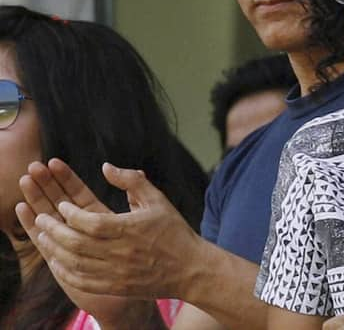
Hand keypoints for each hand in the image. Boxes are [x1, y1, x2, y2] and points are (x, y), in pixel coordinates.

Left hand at [15, 164, 164, 328]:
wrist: (190, 269)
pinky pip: (82, 281)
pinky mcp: (116, 287)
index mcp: (130, 228)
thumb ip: (132, 181)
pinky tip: (57, 261)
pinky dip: (65, 272)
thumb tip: (105, 167)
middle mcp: (121, 252)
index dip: (71, 213)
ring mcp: (117, 272)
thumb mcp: (158, 200)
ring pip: (75, 262)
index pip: (90, 222)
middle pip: (77, 243)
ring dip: (54, 249)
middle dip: (54, 229)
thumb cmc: (174, 231)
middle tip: (42, 218)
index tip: (62, 205)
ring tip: (43, 236)